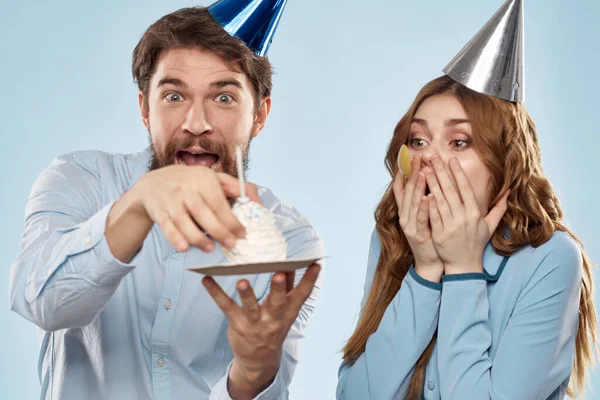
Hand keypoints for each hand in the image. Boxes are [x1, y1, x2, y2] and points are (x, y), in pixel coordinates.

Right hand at [130, 165, 260, 252]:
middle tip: (230, 244)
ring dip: (197, 238)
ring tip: (210, 249)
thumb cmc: (190, 183)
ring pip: (184, 221)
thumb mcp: (212, 177)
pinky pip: (167, 227)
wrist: (152, 183)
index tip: (242, 233)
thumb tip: (258, 203)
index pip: (218, 201)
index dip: (230, 219)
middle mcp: (185, 188)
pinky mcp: (159, 212)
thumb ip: (236, 187)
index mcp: (203, 179)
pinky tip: (185, 248)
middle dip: (218, 230)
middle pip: (202, 212)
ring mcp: (170, 200)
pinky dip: (175, 238)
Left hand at [202, 264, 320, 398]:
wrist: (259, 360)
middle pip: (277, 302)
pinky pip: (226, 306)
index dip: (309, 280)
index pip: (302, 295)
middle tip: (279, 274)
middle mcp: (274, 318)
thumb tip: (290, 264)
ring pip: (251, 307)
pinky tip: (207, 280)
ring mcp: (255, 322)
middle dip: (278, 288)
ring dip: (247, 294)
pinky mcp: (237, 323)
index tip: (315, 264)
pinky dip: (216, 292)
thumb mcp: (285, 311)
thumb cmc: (273, 327)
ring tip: (242, 281)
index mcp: (288, 312)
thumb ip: (288, 288)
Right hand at [393, 155, 443, 281]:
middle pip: (407, 190)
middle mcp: (405, 216)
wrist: (429, 260)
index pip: (402, 187)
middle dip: (412, 173)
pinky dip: (423, 207)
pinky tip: (427, 197)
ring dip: (417, 186)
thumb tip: (428, 179)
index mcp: (406, 210)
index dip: (404, 172)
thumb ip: (424, 199)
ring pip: (413, 202)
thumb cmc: (430, 236)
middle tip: (417, 157)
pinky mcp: (418, 234)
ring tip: (423, 171)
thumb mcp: (423, 216)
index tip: (408, 157)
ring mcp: (410, 225)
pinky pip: (421, 218)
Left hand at [425, 157, 508, 273]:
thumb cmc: (475, 243)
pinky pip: (433, 216)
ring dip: (431, 184)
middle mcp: (463, 217)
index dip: (457, 173)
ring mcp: (451, 226)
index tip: (451, 159)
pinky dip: (429, 204)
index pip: (465, 188)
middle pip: (450, 191)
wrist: (464, 265)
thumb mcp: (490, 226)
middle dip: (440, 172)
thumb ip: (499, 208)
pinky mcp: (439, 234)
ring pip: (440, 200)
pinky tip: (423, 192)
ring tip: (424, 170)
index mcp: (474, 213)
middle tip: (433, 158)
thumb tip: (509, 191)